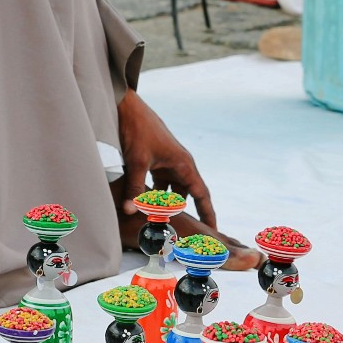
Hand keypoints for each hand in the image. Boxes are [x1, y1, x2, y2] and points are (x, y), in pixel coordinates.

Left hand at [114, 90, 255, 268]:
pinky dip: (152, 196)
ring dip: (164, 206)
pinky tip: (143, 208)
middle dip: (182, 214)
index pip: (201, 195)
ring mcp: (167, 163)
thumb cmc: (137, 130)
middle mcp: (179, 165)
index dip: (208, 213)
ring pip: (169, 191)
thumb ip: (134, 188)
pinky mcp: (154, 161)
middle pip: (185, 196)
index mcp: (184, 165)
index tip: (215, 230)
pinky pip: (157, 184)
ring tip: (160, 226)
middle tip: (182, 235)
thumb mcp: (136, 161)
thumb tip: (130, 212)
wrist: (127, 107)